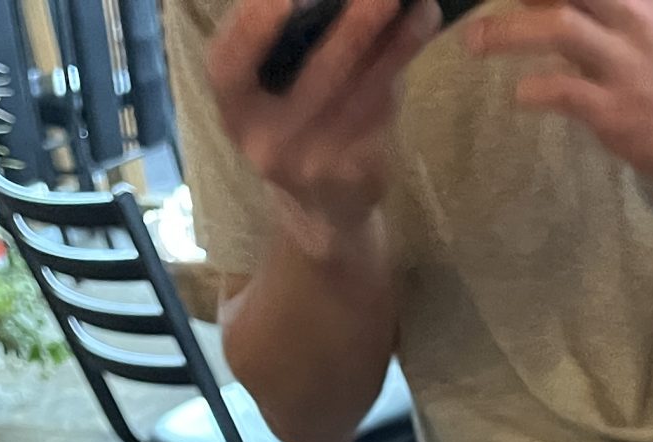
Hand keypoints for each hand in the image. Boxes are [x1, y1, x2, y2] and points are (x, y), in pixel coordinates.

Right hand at [205, 0, 437, 257]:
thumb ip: (292, 42)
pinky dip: (402, 70)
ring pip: (364, 93)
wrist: (320, 210)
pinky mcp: (357, 175)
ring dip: (397, 45)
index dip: (252, 30)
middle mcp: (267, 142)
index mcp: (236, 111)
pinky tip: (418, 34)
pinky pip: (383, 113)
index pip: (229, 67)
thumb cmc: (294, 126)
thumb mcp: (272, 92)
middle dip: (355, 28)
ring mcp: (315, 164)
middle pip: (317, 77)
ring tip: (423, 7)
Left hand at [465, 0, 652, 196]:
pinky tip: (520, 96)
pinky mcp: (619, 112)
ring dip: (507, 33)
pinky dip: (533, 92)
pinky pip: (564, 92)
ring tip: (474, 42)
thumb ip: (606, 9)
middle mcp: (634, 18)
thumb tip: (540, 5)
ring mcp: (627, 65)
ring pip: (558, 27)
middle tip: (474, 7)